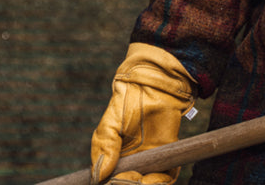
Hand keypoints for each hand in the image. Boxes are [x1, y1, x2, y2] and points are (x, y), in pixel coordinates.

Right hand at [89, 43, 194, 183]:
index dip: (110, 183)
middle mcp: (131, 163)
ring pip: (146, 184)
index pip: (109, 179)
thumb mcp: (110, 125)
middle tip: (127, 179)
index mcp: (114, 157)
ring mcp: (149, 162)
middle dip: (125, 184)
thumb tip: (97, 178)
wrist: (155, 89)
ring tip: (140, 180)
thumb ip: (104, 148)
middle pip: (127, 183)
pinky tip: (152, 180)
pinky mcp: (167, 160)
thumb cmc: (127, 104)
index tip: (110, 181)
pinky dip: (159, 183)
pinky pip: (165, 179)